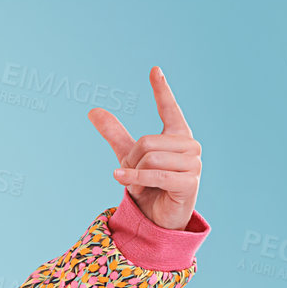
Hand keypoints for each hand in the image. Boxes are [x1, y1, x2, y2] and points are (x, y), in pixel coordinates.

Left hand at [88, 67, 200, 230]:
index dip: (161, 90)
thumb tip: (92, 110)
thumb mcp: (128, 157)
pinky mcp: (190, 182)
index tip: (154, 70)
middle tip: (133, 177)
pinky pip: (156, 175)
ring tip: (139, 186)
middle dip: (131, 162)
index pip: (169, 108)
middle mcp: (189, 145)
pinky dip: (135, 180)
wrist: (158, 217)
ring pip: (149, 159)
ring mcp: (194, 163)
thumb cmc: (148, 185)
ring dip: (134, 176)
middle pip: (146, 142)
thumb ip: (115, 134)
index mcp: (178, 134)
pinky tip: (123, 182)